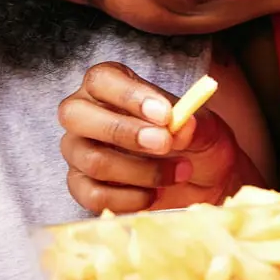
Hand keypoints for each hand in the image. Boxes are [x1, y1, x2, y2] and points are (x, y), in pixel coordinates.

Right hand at [59, 61, 248, 212]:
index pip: (102, 80)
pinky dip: (130, 199)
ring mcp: (78, 151)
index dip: (129, 96)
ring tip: (178, 172)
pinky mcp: (81, 186)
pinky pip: (93, 195)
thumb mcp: (204, 128)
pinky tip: (154, 194)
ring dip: (142, 171)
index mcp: (108, 86)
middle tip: (164, 144)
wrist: (201, 180)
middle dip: (123, 132)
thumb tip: (180, 127)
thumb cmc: (193, 142)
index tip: (165, 115)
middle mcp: (84, 114)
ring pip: (92, 160)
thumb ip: (192, 125)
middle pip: (76, 116)